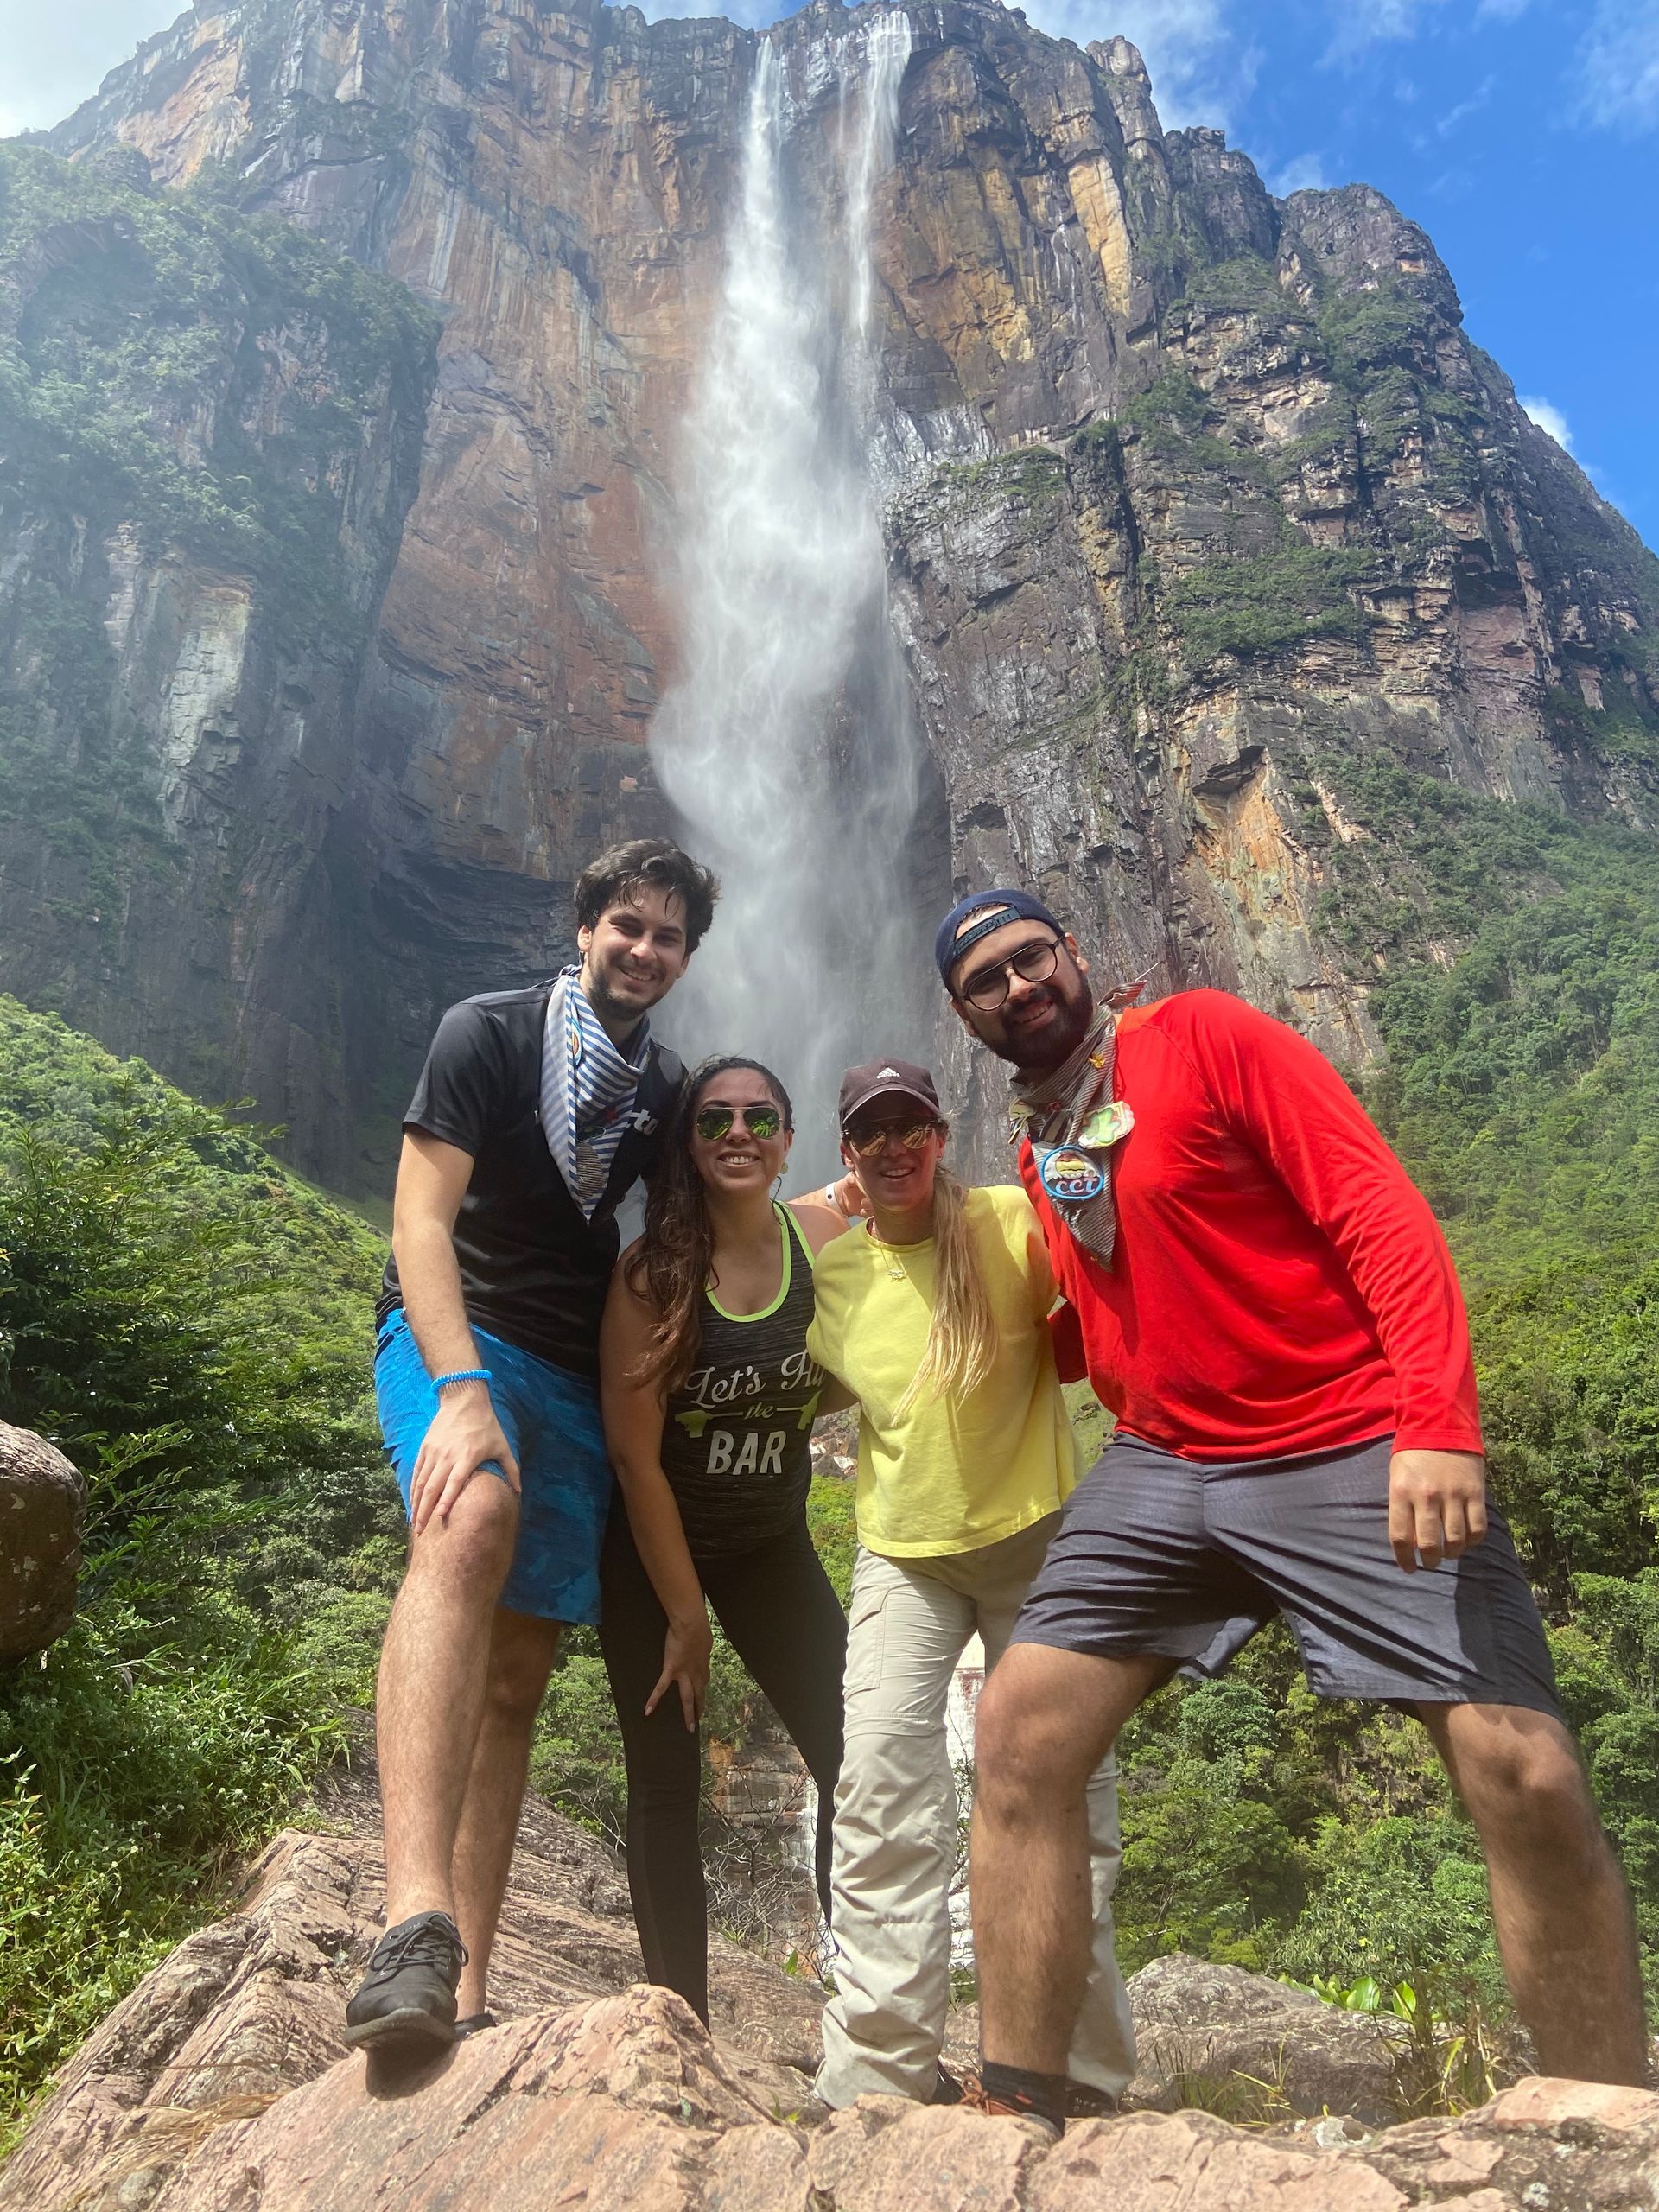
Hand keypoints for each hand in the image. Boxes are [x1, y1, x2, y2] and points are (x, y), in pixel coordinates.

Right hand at [409, 1385, 520, 1533]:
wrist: (464, 1400)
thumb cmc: (486, 1425)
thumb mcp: (502, 1446)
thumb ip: (511, 1470)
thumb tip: (519, 1492)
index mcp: (467, 1457)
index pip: (454, 1482)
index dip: (446, 1499)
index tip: (440, 1516)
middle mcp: (447, 1456)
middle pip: (433, 1487)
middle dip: (425, 1511)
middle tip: (420, 1531)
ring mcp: (433, 1452)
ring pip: (421, 1481)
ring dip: (416, 1503)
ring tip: (414, 1522)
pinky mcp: (425, 1448)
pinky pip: (417, 1471)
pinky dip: (413, 1488)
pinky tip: (412, 1502)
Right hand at [646, 1610, 711, 1730]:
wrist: (691, 1625)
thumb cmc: (699, 1627)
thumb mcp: (705, 1638)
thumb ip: (701, 1645)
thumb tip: (700, 1644)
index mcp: (703, 1664)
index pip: (704, 1680)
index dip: (702, 1688)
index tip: (701, 1694)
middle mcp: (696, 1672)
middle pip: (699, 1694)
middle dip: (700, 1708)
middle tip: (699, 1720)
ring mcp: (684, 1673)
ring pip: (687, 1698)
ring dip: (689, 1713)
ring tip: (689, 1727)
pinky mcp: (671, 1670)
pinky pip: (661, 1687)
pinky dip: (654, 1699)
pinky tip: (648, 1711)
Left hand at [1387, 1449, 1487, 1572]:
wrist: (1440, 1424)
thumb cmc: (1413, 1455)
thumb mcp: (1397, 1477)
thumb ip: (1402, 1508)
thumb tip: (1411, 1544)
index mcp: (1401, 1492)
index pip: (1400, 1537)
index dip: (1404, 1560)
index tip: (1408, 1569)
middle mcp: (1426, 1496)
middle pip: (1430, 1545)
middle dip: (1430, 1561)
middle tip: (1431, 1562)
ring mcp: (1453, 1494)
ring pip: (1456, 1541)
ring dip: (1452, 1553)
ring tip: (1449, 1552)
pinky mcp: (1475, 1493)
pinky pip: (1478, 1528)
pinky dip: (1473, 1541)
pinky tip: (1467, 1540)